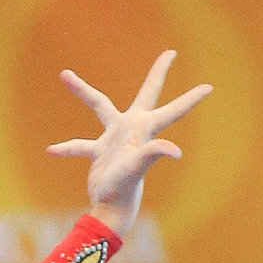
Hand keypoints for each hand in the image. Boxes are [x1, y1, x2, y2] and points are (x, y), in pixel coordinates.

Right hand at [46, 52, 210, 236]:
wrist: (108, 209)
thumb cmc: (124, 188)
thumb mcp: (136, 167)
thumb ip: (153, 152)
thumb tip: (175, 150)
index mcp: (144, 130)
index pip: (172, 110)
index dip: (190, 99)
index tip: (210, 88)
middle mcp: (133, 129)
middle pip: (146, 93)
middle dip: (158, 73)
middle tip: (170, 53)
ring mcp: (115, 140)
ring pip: (100, 107)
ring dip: (84, 92)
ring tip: (64, 74)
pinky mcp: (99, 153)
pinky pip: (80, 145)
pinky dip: (67, 148)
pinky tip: (52, 151)